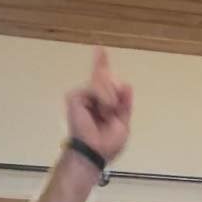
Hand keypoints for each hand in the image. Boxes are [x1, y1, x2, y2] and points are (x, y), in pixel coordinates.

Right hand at [65, 47, 133, 163]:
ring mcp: (81, 96)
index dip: (101, 65)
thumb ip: (124, 104)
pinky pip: (95, 88)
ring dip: (111, 99)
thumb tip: (126, 84)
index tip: (100, 49)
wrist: (95, 152)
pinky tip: (102, 110)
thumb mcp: (122, 123)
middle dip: (112, 94)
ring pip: (102, 83)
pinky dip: (103, 98)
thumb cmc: (108, 144)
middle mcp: (89, 97)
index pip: (102, 81)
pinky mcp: (74, 96)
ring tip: (107, 114)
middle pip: (103, 78)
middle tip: (109, 112)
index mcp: (100, 103)